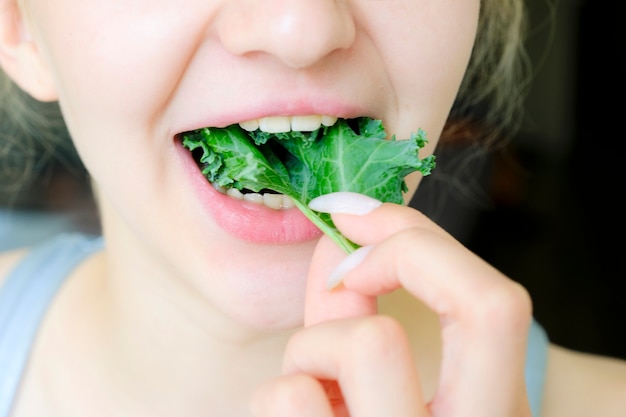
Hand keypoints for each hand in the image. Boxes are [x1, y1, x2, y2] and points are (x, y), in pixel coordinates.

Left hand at [251, 192, 532, 416]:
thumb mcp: (380, 373)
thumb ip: (360, 300)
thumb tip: (340, 231)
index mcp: (494, 412)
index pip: (498, 302)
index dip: (419, 241)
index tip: (358, 224)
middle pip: (451, 314)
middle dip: (381, 270)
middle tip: (345, 275)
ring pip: (359, 347)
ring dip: (313, 347)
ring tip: (316, 383)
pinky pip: (289, 398)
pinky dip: (279, 392)